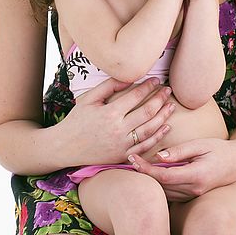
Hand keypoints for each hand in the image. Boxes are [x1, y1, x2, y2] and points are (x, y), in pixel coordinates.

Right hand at [57, 77, 175, 165]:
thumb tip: (129, 77)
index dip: (148, 86)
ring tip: (171, 105)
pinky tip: (166, 127)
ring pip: (150, 129)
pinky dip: (158, 137)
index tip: (156, 79)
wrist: (64, 147)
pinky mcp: (122, 156)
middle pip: (147, 112)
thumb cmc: (76, 120)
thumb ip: (109, 86)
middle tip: (168, 90)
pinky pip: (145, 147)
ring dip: (163, 116)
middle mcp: (118, 130)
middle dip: (160, 99)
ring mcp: (121, 145)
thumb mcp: (89, 99)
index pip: (136, 96)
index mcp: (109, 113)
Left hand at [128, 137, 235, 200]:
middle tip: (128, 160)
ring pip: (164, 191)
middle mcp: (193, 189)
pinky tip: (150, 172)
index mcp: (196, 176)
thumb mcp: (200, 145)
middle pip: (161, 186)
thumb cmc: (219, 149)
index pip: (164, 176)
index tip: (132, 158)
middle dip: (143, 174)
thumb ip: (179, 151)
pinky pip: (171, 192)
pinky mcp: (192, 195)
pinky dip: (159, 183)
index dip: (146, 169)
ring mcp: (193, 195)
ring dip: (149, 180)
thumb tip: (159, 156)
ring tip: (135, 165)